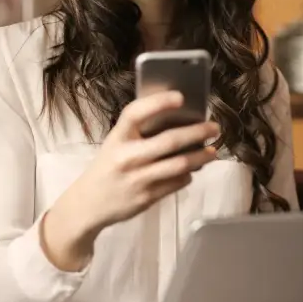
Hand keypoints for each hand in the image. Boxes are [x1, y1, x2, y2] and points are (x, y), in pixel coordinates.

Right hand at [40, 91, 218, 270]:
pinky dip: (188, 175)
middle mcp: (127, 157)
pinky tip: (192, 170)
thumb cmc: (107, 167)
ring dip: (200, 157)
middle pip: (168, 141)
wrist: (88, 204)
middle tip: (214, 127)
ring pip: (178, 165)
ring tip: (212, 151)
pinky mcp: (146, 198)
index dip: (158, 102)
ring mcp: (137, 179)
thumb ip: (139, 134)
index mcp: (117, 138)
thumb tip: (179, 122)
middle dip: (197, 132)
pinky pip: (176, 183)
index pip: (136, 113)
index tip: (181, 97)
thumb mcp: (115, 145)